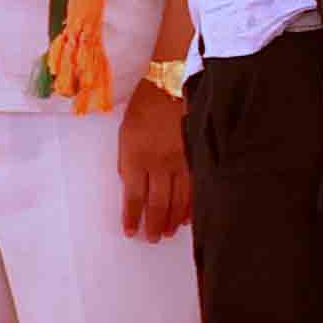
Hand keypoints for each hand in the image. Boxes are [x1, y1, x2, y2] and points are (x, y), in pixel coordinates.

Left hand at [118, 81, 190, 241]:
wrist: (173, 84)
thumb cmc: (144, 107)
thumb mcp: (125, 135)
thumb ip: (128, 162)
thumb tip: (132, 185)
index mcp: (137, 159)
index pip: (134, 197)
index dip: (133, 218)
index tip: (131, 232)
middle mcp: (160, 164)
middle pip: (158, 203)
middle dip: (154, 224)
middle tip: (153, 238)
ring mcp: (181, 161)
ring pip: (178, 198)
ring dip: (173, 218)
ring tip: (169, 232)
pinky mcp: (197, 155)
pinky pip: (195, 185)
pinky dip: (192, 203)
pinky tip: (189, 214)